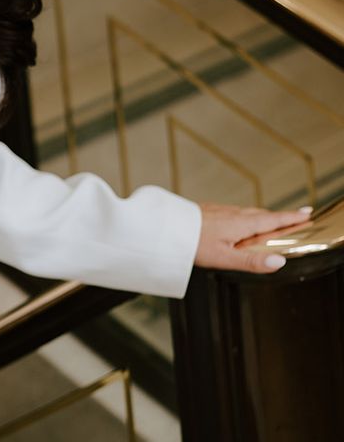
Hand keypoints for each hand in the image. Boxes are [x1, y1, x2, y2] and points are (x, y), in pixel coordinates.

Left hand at [194, 202, 311, 272]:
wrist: (166, 228)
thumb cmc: (193, 244)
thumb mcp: (225, 258)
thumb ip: (252, 261)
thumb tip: (279, 262)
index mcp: (241, 224)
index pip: (272, 220)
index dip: (291, 217)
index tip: (306, 213)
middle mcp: (233, 214)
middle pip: (262, 214)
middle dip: (280, 216)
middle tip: (297, 217)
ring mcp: (221, 211)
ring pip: (248, 212)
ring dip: (264, 215)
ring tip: (274, 220)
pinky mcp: (210, 211)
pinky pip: (235, 212)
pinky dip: (247, 215)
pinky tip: (242, 221)